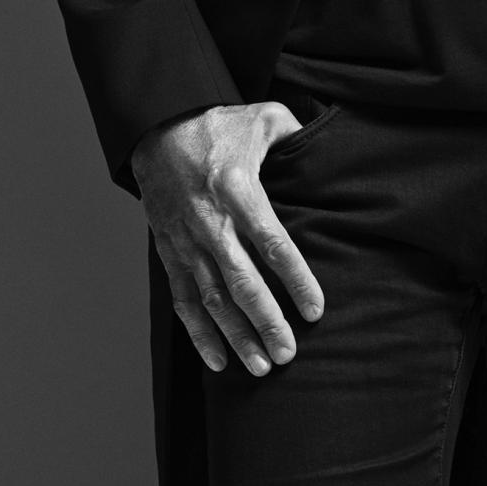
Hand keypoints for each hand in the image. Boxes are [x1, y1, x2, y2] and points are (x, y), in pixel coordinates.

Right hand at [131, 104, 324, 375]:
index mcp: (238, 187)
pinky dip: (198, 333)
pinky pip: (183, 299)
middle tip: (288, 354)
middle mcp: (210, 220)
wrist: (157, 126)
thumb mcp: (265, 118)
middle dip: (266, 321)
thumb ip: (299, 136)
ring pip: (211, 298)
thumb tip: (329, 150)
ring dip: (235, 336)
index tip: (315, 310)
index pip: (272, 242)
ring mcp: (185, 239)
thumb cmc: (219, 124)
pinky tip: (218, 361)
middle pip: (241, 281)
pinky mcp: (168, 250)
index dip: (295, 279)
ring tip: (261, 367)